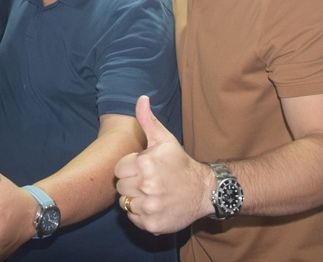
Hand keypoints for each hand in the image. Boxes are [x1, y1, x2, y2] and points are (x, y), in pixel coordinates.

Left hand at [114, 95, 211, 233]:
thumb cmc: (179, 163)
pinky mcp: (152, 224)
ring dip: (135, 199)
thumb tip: (141, 98)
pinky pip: (133, 218)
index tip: (143, 168)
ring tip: (152, 193)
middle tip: (148, 181)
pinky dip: (141, 214)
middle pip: (120, 187)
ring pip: (125, 203)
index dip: (130, 168)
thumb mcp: (164, 140)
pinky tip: (154, 206)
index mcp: (145, 163)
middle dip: (131, 183)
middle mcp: (147, 186)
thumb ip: (148, 120)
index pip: (118, 169)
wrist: (203, 191)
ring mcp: (150, 207)